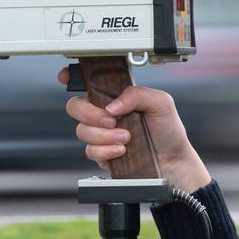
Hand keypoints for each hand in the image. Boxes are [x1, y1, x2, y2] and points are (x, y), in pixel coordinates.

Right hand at [58, 68, 211, 193]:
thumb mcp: (161, 103)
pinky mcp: (102, 154)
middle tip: (111, 120)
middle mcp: (105, 114)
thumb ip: (136, 94)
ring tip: (126, 138)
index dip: (72, 77)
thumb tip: (112, 105)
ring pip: (82, 131)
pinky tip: (122, 151)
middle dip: (89, 113)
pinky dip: (105, 151)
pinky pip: (90, 151)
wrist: (173, 161)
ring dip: (103, 135)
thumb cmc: (168, 131)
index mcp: (116, 97)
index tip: (65, 78)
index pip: (88, 84)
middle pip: (75, 106)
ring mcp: (101, 135)